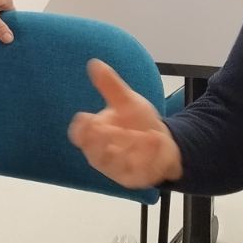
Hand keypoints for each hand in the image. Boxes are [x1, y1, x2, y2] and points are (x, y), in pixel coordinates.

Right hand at [67, 59, 182, 188]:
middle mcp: (100, 155)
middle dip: (107, 139)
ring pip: (116, 163)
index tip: (91, 118)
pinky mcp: (133, 179)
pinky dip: (147, 156)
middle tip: (119, 128)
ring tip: (146, 134)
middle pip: (94, 151)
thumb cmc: (138, 122)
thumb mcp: (126, 100)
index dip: (82, 128)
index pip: (78, 134)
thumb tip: (95, 63)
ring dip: (131, 147)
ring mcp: (116, 169)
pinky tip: (156, 140)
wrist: (164, 143)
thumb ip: (110, 85)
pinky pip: (136, 172)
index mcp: (93, 135)